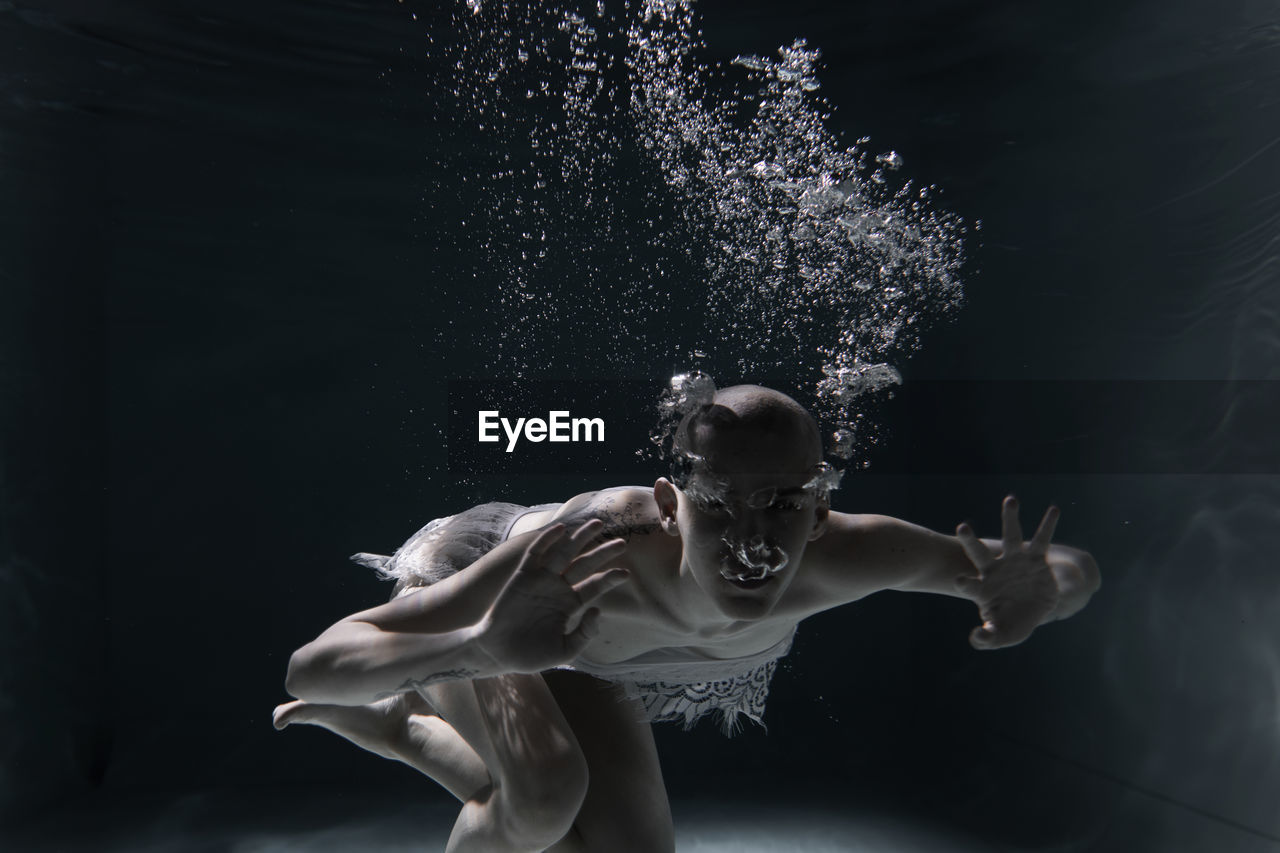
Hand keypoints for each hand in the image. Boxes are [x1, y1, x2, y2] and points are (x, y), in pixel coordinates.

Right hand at [475, 520, 629, 673]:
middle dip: (602, 553)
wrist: (498, 653)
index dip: (609, 579)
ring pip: (564, 554)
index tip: (625, 574)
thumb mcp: (565, 650)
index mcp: (570, 605)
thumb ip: (584, 633)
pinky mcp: (522, 577)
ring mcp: (541, 580)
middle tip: (622, 543)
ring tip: (598, 524)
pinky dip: (547, 540)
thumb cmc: (531, 655)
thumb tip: (598, 610)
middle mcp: (558, 588)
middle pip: (584, 565)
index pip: (594, 587)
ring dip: (580, 538)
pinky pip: (536, 554)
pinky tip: (561, 529)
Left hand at [954, 496, 1060, 649]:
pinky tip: (1054, 509)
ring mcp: (1015, 562)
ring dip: (1009, 518)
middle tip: (962, 528)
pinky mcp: (1035, 559)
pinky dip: (1048, 525)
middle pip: (979, 554)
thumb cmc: (1011, 623)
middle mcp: (995, 570)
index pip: (969, 585)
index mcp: (982, 588)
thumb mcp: (1001, 635)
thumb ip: (987, 639)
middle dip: (970, 541)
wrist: (1034, 613)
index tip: (959, 581)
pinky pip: (1042, 540)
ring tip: (1010, 500)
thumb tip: (977, 637)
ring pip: (1011, 537)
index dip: (964, 583)